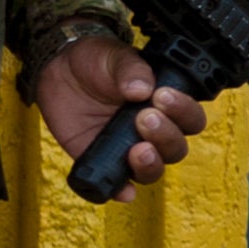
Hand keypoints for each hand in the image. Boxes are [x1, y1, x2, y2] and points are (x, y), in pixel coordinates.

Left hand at [33, 35, 206, 197]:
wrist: (58, 68)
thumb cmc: (95, 61)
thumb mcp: (113, 56)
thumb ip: (129, 68)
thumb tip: (141, 89)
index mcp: (165, 105)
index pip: (190, 118)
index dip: (183, 111)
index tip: (162, 96)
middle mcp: (152, 130)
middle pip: (176, 148)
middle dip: (165, 136)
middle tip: (144, 117)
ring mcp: (127, 147)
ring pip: (152, 170)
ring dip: (150, 165)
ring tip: (137, 149)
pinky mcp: (102, 159)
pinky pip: (114, 184)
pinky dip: (120, 191)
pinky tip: (122, 191)